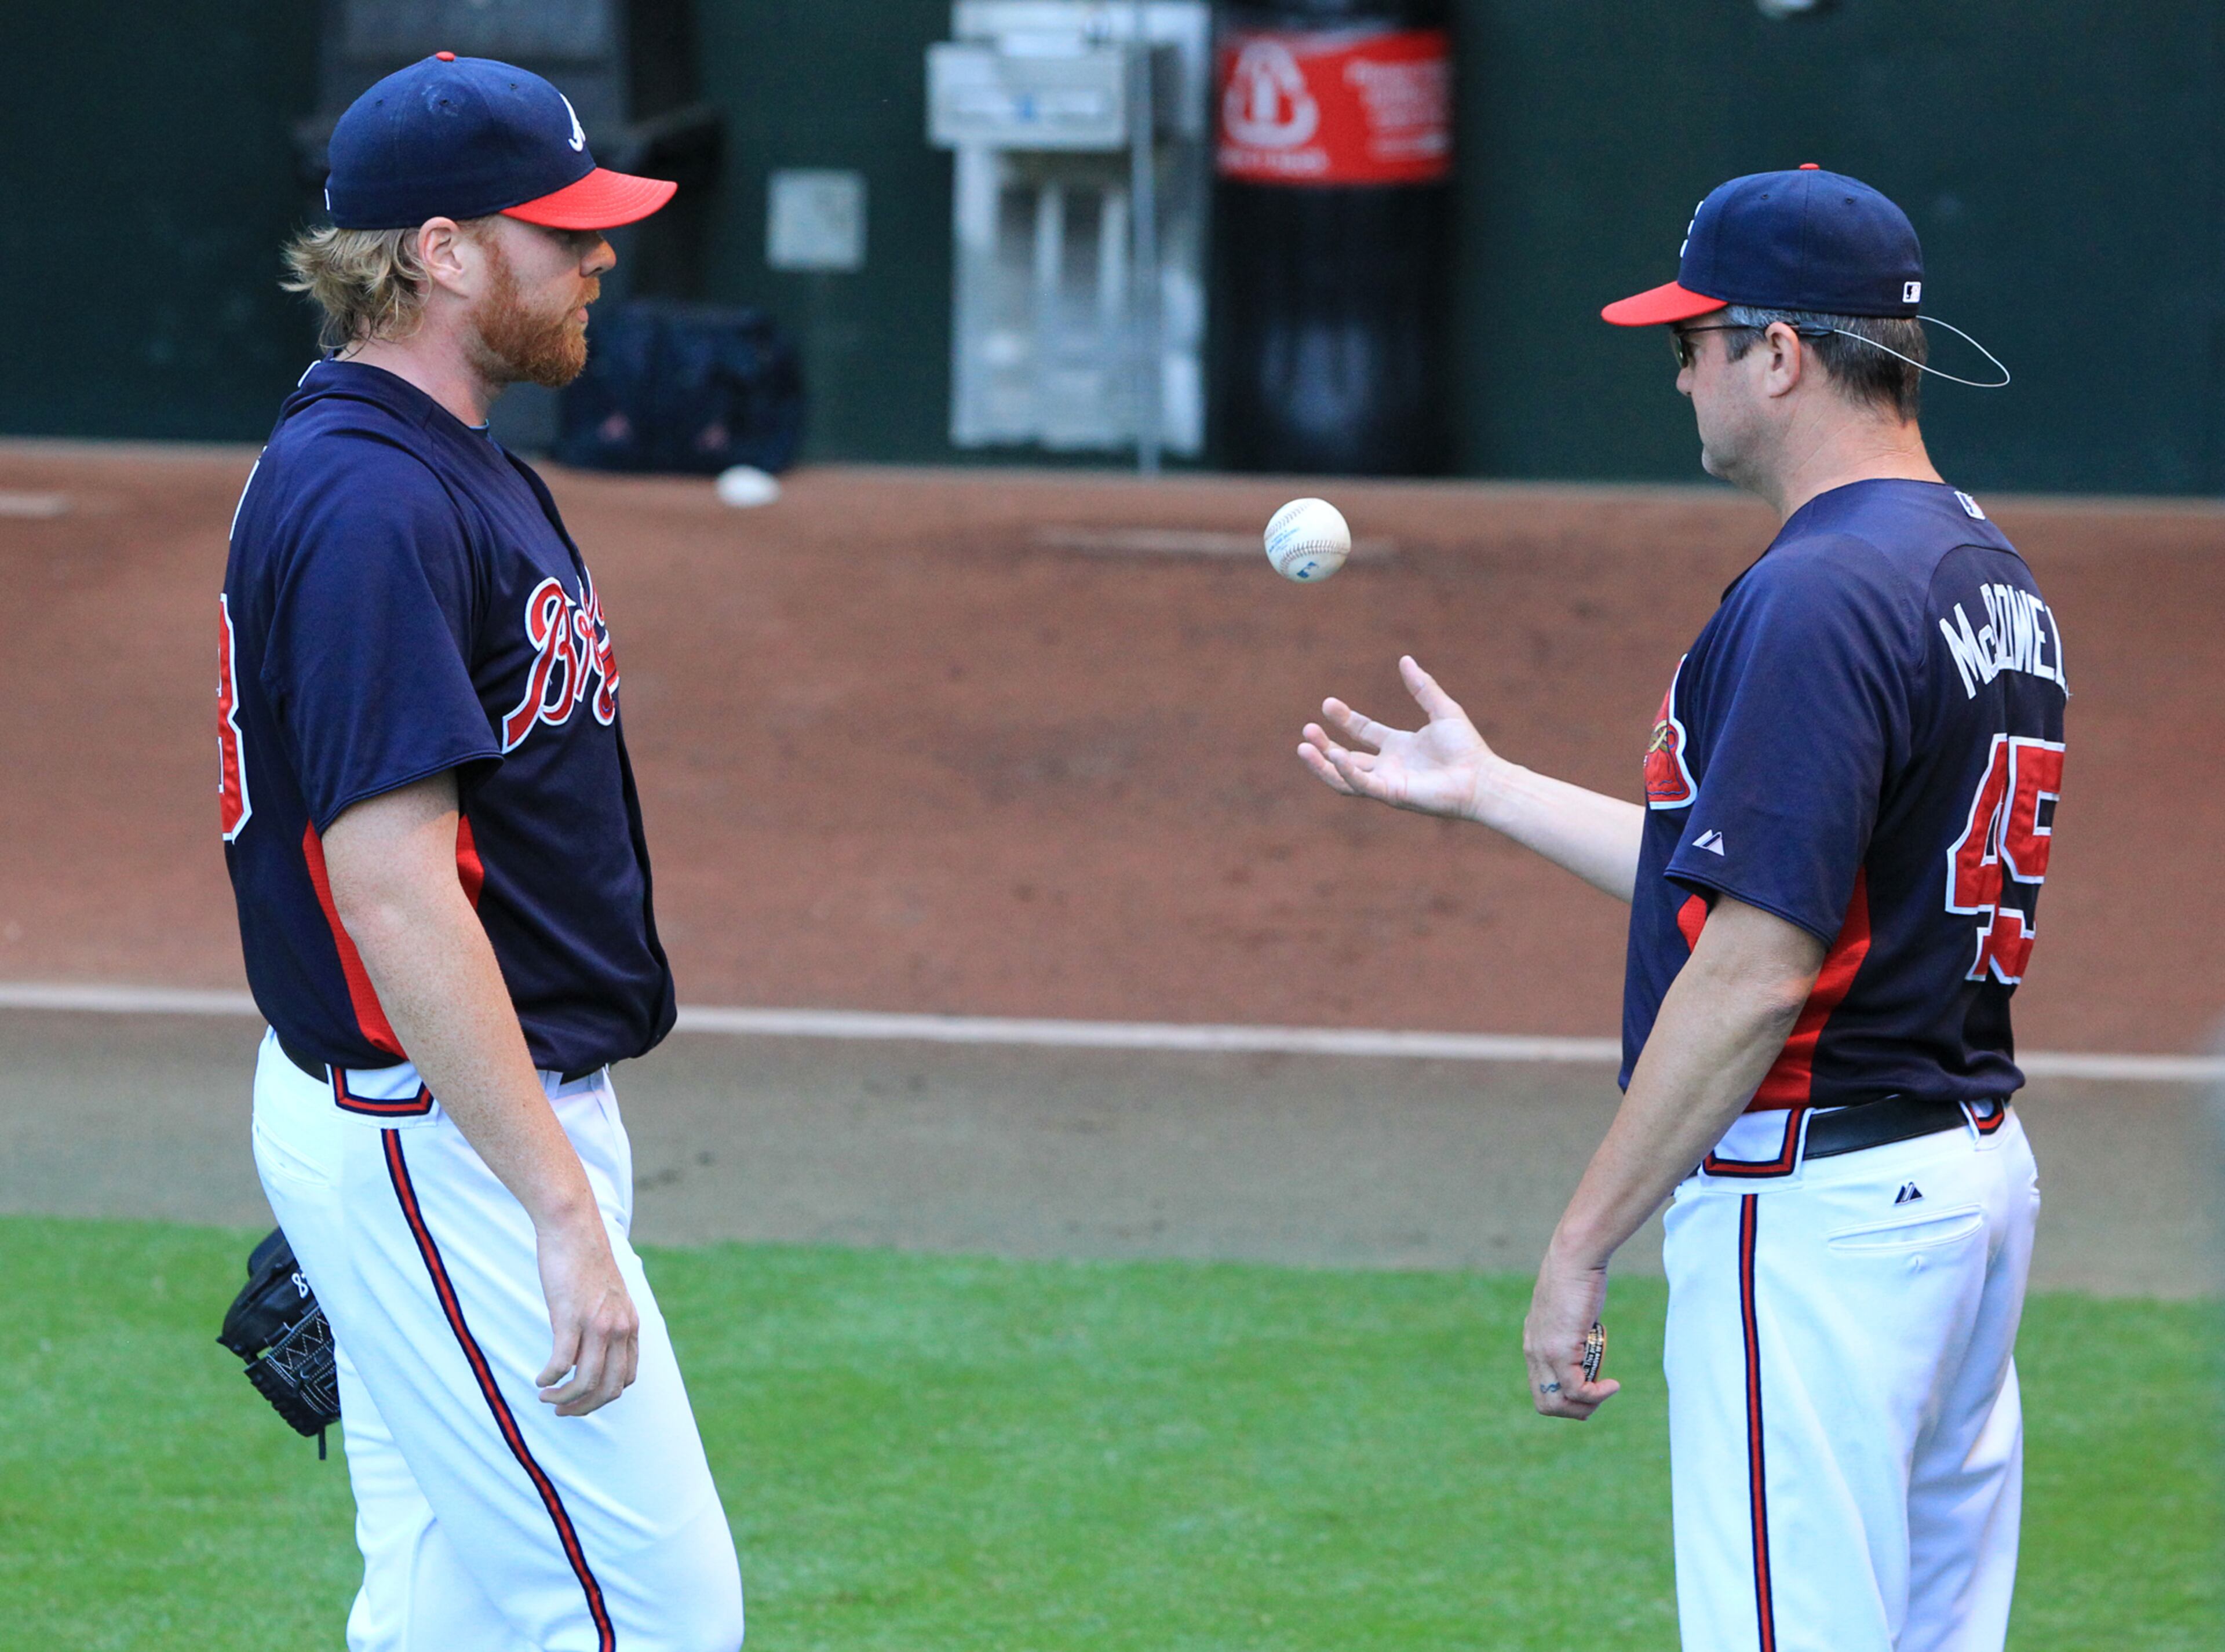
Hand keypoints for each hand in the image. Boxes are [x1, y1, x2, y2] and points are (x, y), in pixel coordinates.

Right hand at [534, 1207, 639, 1416]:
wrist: (573, 1229)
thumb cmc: (584, 1261)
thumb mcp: (607, 1297)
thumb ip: (605, 1324)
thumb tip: (585, 1353)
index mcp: (630, 1325)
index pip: (626, 1377)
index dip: (603, 1396)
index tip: (581, 1398)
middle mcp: (620, 1329)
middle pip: (609, 1389)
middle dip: (584, 1408)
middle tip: (561, 1411)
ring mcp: (597, 1324)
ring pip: (587, 1383)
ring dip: (564, 1400)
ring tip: (546, 1398)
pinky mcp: (571, 1317)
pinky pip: (562, 1365)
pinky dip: (550, 1380)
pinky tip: (539, 1379)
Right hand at [1298, 656, 1500, 821]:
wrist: (1481, 777)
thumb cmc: (1467, 748)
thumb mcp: (1442, 709)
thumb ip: (1422, 687)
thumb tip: (1405, 659)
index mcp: (1398, 746)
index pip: (1363, 732)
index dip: (1344, 719)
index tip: (1327, 704)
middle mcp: (1389, 766)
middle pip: (1346, 757)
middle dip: (1324, 744)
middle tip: (1307, 729)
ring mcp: (1387, 782)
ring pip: (1344, 776)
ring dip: (1323, 763)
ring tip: (1304, 747)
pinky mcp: (1391, 795)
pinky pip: (1361, 784)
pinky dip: (1345, 771)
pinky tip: (1333, 755)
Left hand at [1523, 1249, 1620, 1420]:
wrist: (1574, 1258)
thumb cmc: (1577, 1279)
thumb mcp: (1568, 1311)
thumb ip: (1568, 1329)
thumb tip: (1584, 1335)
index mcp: (1533, 1344)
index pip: (1540, 1389)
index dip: (1565, 1399)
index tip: (1588, 1388)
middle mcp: (1533, 1352)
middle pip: (1546, 1404)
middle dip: (1575, 1410)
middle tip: (1600, 1396)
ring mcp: (1544, 1352)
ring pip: (1559, 1403)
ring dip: (1587, 1406)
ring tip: (1607, 1391)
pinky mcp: (1560, 1349)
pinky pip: (1576, 1389)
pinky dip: (1597, 1395)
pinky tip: (1613, 1385)